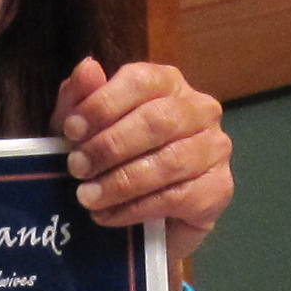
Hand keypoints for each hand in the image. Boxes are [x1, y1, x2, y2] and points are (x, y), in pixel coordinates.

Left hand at [54, 58, 232, 269]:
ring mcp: (215, 149)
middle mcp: (199, 109)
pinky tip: (108, 216)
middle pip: (156, 121)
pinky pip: (177, 197)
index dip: (103, 104)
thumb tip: (87, 67)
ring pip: (169, 161)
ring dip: (121, 182)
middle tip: (77, 168)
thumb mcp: (86, 130)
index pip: (141, 81)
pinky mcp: (219, 189)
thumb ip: (82, 99)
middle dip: (110, 146)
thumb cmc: (114, 163)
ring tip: (88, 197)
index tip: (71, 131)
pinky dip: (136, 208)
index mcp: (168, 84)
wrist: (144, 223)